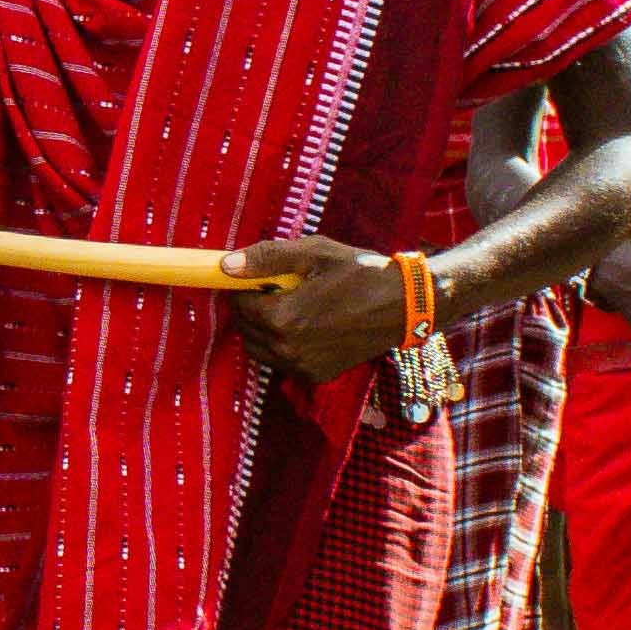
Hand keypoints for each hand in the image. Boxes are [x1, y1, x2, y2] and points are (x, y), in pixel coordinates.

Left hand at [225, 235, 403, 387]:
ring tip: (288, 305)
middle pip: (245, 329)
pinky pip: (281, 362)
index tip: (258, 275)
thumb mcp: (314, 253)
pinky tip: (304, 324)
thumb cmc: (361, 273)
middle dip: (250, 307)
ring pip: (259, 349)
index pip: (239, 304)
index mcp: (283, 318)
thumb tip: (226, 265)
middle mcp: (287, 350)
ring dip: (262, 328)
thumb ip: (267, 258)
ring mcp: (301, 367)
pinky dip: (281, 345)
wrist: (404, 306)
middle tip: (273, 287)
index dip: (243, 286)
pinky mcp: (315, 376)